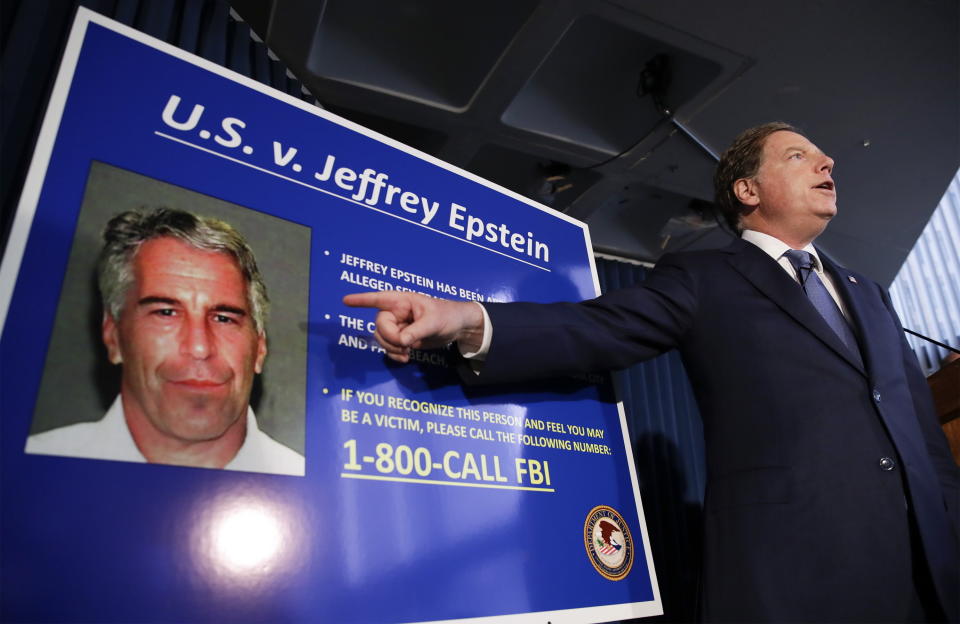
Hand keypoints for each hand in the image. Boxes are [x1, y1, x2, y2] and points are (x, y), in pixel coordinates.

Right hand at [343, 291, 484, 362]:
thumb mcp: (433, 322)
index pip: (378, 298)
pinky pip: (388, 347)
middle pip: (379, 326)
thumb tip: (401, 341)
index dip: (361, 300)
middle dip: (390, 338)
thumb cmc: (447, 315)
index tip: (345, 301)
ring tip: (407, 353)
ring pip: (381, 339)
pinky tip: (406, 358)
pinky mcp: (401, 338)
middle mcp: (396, 312)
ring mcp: (397, 326)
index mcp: (402, 301)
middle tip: (405, 345)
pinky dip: (394, 355)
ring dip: (392, 348)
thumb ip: (416, 331)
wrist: (458, 327)